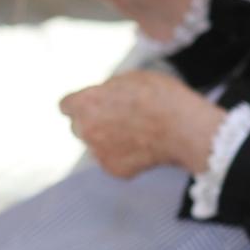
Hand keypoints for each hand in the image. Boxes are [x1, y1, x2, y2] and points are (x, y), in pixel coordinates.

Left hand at [60, 70, 224, 177]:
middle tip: (118, 118)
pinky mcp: (114, 170)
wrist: (183, 128)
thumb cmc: (160, 97)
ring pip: (96, 146)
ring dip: (108, 141)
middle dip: (93, 123)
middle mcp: (84, 130)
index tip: (93, 104)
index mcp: (84, 103)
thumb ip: (107, 91)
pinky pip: (113, 162)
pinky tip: (144, 148)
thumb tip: (103, 97)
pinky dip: (125, 157)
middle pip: (78, 127)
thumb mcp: (129, 79)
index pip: (66, 105)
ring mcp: (98, 153)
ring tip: (137, 133)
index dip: (81, 103)